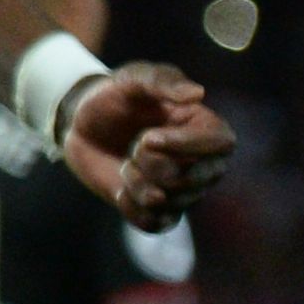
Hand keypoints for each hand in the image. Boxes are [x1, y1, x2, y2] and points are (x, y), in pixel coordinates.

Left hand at [59, 64, 230, 229]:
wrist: (82, 124)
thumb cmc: (114, 97)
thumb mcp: (131, 79)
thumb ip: (161, 82)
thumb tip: (198, 93)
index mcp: (205, 128)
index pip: (222, 144)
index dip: (188, 145)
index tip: (148, 138)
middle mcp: (203, 164)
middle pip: (193, 179)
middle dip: (153, 164)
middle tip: (134, 146)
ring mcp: (182, 190)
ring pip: (169, 201)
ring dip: (137, 183)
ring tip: (126, 164)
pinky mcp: (158, 210)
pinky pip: (154, 224)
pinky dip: (132, 208)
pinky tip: (121, 190)